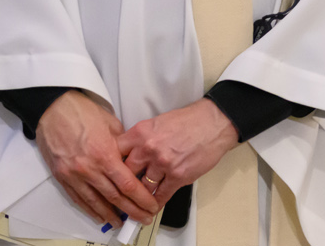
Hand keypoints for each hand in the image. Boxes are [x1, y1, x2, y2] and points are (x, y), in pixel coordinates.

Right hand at [35, 91, 160, 227]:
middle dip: (131, 210)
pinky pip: (78, 199)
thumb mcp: (111, 124)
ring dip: (111, 215)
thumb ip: (122, 145)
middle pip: (114, 197)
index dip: (141, 198)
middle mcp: (89, 169)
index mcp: (105, 154)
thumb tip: (131, 159)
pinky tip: (100, 216)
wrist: (53, 108)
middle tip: (143, 219)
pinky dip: (90, 209)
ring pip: (96, 202)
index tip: (151, 205)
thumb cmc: (83, 112)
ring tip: (122, 223)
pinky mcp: (62, 177)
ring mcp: (74, 175)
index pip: (127, 184)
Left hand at [117, 98, 239, 207]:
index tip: (111, 171)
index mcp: (141, 132)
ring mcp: (163, 164)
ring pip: (143, 186)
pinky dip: (155, 202)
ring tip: (137, 199)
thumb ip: (142, 137)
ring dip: (141, 194)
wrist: (214, 123)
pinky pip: (161, 195)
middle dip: (125, 181)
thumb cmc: (190, 120)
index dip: (112, 163)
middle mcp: (149, 148)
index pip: (116, 151)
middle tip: (123, 188)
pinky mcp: (178, 176)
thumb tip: (131, 153)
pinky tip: (152, 205)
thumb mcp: (158, 122)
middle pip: (126, 172)